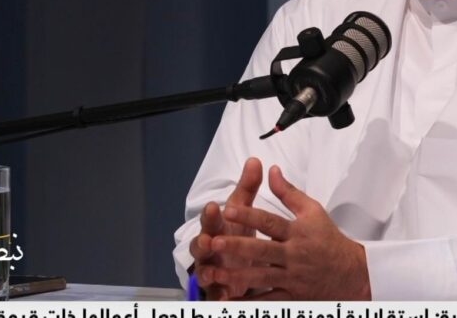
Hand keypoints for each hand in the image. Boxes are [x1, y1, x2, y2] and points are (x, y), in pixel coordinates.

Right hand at [189, 157, 262, 299]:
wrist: (239, 265)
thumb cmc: (237, 234)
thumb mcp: (242, 212)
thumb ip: (248, 188)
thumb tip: (255, 160)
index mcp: (217, 228)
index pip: (211, 219)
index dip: (211, 214)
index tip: (213, 206)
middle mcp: (210, 249)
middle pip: (200, 246)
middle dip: (202, 243)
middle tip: (207, 241)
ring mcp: (211, 270)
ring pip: (203, 271)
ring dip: (205, 271)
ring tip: (209, 272)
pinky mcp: (217, 290)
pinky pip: (214, 294)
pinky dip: (217, 296)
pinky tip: (222, 297)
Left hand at [212, 165, 370, 300]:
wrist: (352, 273)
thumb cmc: (328, 239)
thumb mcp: (313, 211)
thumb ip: (288, 192)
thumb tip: (272, 170)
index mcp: (298, 232)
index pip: (270, 221)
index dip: (249, 215)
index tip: (229, 209)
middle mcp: (294, 254)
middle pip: (263, 250)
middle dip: (239, 246)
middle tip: (215, 242)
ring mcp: (292, 277)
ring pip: (262, 277)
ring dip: (237, 275)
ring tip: (214, 272)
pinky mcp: (292, 296)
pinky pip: (269, 301)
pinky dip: (250, 303)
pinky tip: (230, 300)